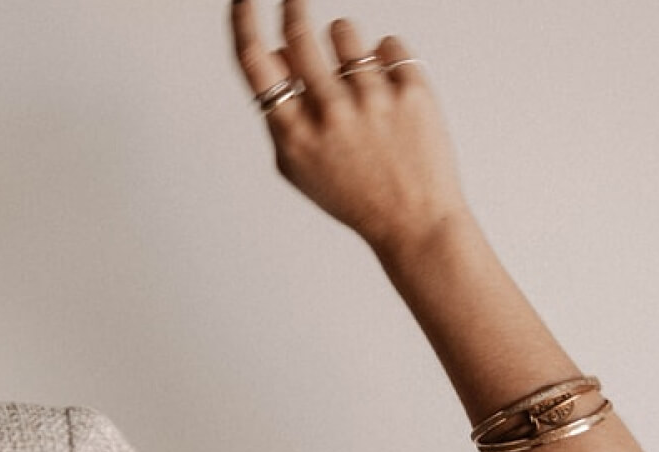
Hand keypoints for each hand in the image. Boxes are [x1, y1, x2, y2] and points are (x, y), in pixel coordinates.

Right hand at [230, 0, 468, 250]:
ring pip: (345, 32)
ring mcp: (373, 100)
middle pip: (299, 34)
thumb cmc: (356, 196)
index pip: (255, 61)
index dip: (243, 22)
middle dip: (293, 9)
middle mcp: (331, 113)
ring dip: (345, 43)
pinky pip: (391, 45)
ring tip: (358, 75)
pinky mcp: (412, 93)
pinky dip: (389, 60)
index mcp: (295, 134)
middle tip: (295, 1)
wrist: (415, 223)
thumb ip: (280, 113)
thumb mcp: (300, 166)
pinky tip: (390, 91)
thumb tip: (274, 52)